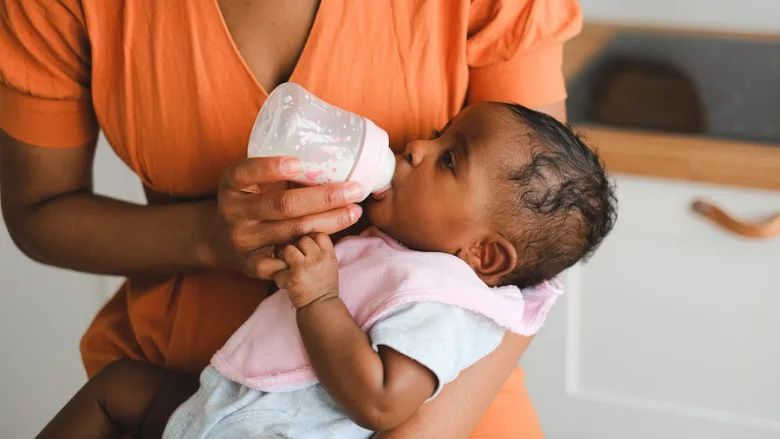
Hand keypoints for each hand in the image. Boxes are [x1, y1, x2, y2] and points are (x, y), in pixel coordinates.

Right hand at [200, 156, 362, 277]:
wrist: (222, 240)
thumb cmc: (251, 199)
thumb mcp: (254, 181)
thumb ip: (279, 172)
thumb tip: (332, 159)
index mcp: (231, 184)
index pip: (246, 172)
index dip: (271, 168)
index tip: (298, 163)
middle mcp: (234, 212)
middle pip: (283, 205)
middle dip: (323, 197)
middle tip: (354, 189)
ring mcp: (243, 241)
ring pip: (294, 232)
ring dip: (330, 221)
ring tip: (355, 211)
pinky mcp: (253, 266)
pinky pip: (291, 258)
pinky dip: (314, 247)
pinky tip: (334, 238)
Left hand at [272, 233, 338, 308]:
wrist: (320, 306)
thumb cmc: (323, 283)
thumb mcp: (330, 262)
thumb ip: (320, 247)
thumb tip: (303, 228)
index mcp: (328, 254)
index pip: (318, 233)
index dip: (310, 238)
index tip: (307, 248)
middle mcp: (318, 259)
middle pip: (302, 238)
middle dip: (296, 246)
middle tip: (296, 259)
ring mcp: (304, 268)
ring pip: (287, 249)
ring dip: (284, 257)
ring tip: (288, 267)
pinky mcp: (291, 278)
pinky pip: (277, 267)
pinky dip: (278, 275)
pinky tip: (285, 281)